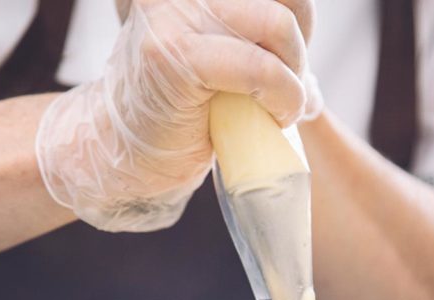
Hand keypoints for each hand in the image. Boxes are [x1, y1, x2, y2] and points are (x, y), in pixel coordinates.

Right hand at [36, 0, 318, 231]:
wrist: (126, 151)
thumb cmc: (182, 107)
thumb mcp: (224, 49)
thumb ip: (256, 30)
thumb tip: (307, 22)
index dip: (299, 18)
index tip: (289, 57)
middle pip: (285, 0)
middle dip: (299, 51)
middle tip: (288, 90)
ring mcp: (172, 14)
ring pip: (277, 26)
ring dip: (294, 77)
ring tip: (280, 105)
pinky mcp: (174, 54)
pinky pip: (260, 68)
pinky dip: (283, 97)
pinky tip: (276, 115)